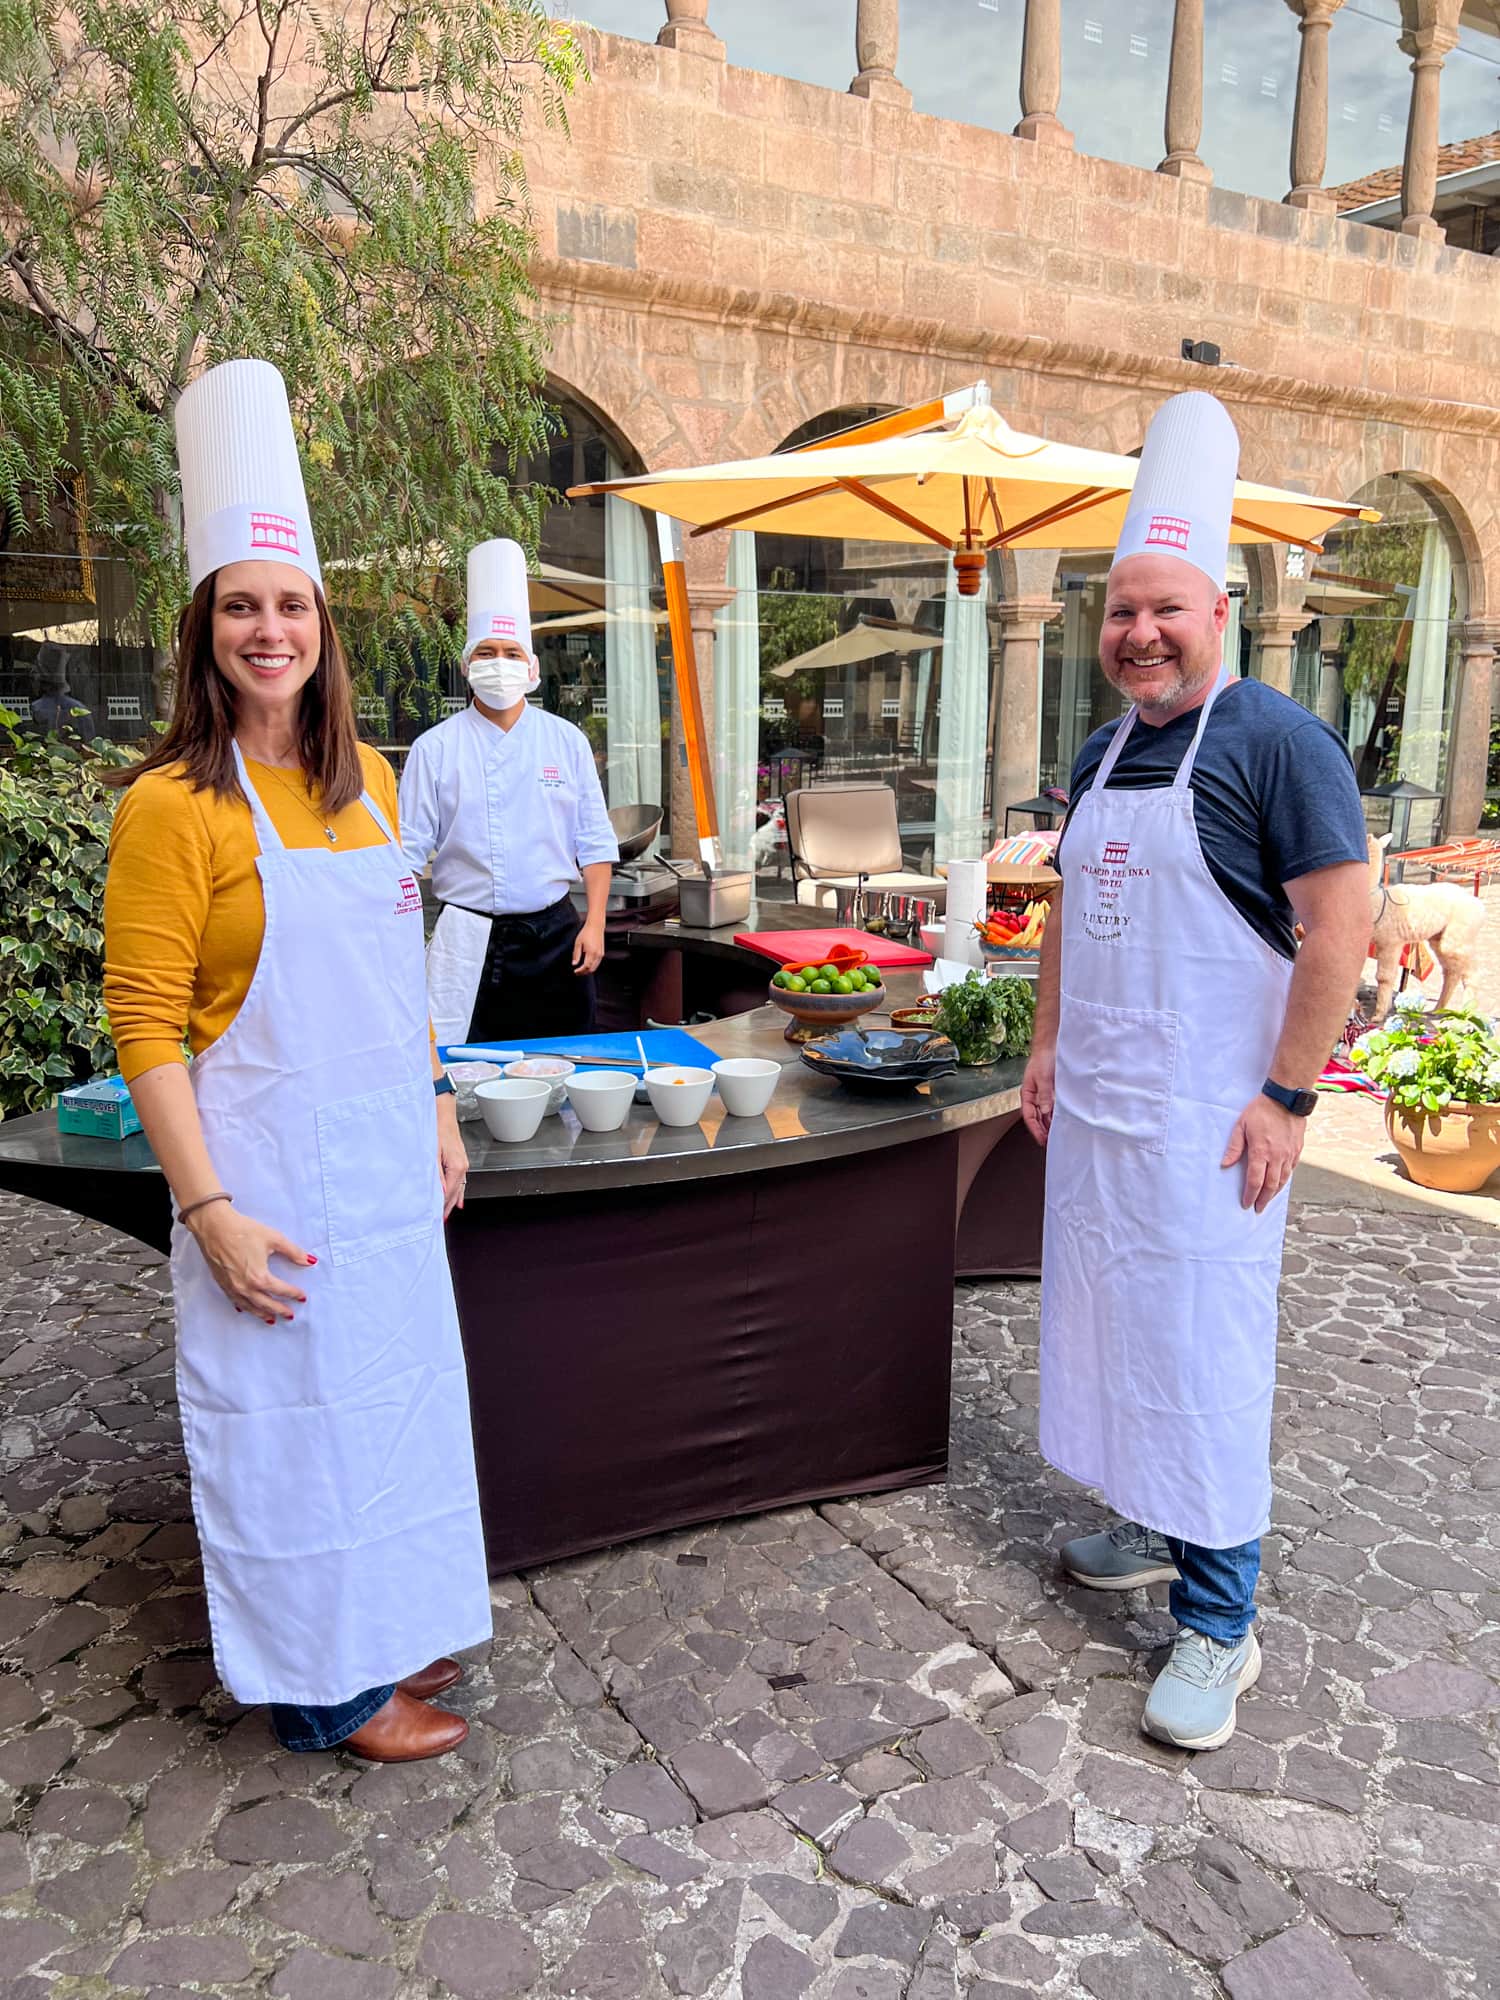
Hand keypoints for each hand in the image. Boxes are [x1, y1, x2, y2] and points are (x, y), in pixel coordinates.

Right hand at [188, 1203, 311, 1322]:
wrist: (214, 1227)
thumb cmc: (242, 1231)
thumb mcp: (273, 1239)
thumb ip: (294, 1252)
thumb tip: (309, 1260)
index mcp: (259, 1277)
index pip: (281, 1290)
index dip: (294, 1294)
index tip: (302, 1297)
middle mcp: (245, 1287)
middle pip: (266, 1304)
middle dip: (280, 1310)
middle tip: (290, 1315)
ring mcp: (232, 1287)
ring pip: (250, 1307)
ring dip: (262, 1314)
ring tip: (272, 1319)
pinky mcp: (222, 1284)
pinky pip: (235, 1301)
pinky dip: (245, 1307)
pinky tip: (247, 1309)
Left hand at [437, 1095, 467, 1219]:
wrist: (441, 1112)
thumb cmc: (436, 1129)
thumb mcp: (432, 1153)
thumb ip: (435, 1175)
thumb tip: (438, 1192)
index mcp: (457, 1167)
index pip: (449, 1193)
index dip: (441, 1207)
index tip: (434, 1217)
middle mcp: (462, 1167)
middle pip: (455, 1194)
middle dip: (447, 1207)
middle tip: (438, 1222)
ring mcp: (462, 1164)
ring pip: (459, 1188)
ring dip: (451, 1201)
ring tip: (445, 1215)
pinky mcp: (459, 1160)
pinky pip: (460, 1181)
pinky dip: (458, 1192)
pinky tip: (457, 1199)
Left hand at [573, 919, 604, 975]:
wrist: (596, 926)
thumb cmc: (586, 933)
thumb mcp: (578, 943)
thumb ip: (576, 954)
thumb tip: (574, 964)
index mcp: (591, 952)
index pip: (586, 967)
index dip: (580, 971)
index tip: (575, 971)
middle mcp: (597, 954)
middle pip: (591, 969)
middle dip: (584, 972)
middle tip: (577, 972)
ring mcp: (601, 954)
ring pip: (595, 967)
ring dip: (588, 970)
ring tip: (580, 969)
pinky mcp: (602, 953)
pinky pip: (597, 963)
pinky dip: (592, 966)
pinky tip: (586, 964)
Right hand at [1021, 1040, 1055, 1146]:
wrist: (1050, 1046)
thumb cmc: (1043, 1059)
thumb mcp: (1043, 1078)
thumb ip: (1045, 1095)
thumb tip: (1046, 1111)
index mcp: (1027, 1094)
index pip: (1029, 1116)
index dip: (1035, 1129)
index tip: (1042, 1140)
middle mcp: (1034, 1096)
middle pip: (1036, 1118)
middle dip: (1041, 1130)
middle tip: (1049, 1142)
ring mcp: (1043, 1094)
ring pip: (1044, 1114)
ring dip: (1048, 1124)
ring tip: (1055, 1134)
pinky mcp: (1052, 1091)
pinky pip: (1052, 1107)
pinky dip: (1055, 1115)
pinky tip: (1060, 1121)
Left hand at [1222, 1093, 1304, 1212]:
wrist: (1286, 1099)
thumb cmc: (1261, 1110)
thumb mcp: (1241, 1125)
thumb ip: (1234, 1147)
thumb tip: (1225, 1164)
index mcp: (1261, 1151)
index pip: (1255, 1180)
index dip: (1250, 1195)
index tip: (1246, 1204)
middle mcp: (1277, 1156)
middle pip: (1270, 1185)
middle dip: (1263, 1200)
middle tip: (1258, 1209)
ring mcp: (1289, 1154)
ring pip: (1283, 1180)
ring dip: (1274, 1192)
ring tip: (1268, 1200)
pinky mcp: (1297, 1150)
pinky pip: (1291, 1170)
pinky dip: (1285, 1180)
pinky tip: (1280, 1183)